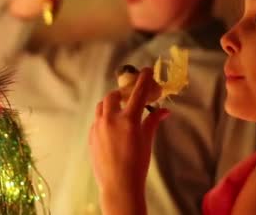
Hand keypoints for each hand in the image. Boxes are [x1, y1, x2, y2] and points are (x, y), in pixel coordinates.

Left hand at [88, 68, 168, 214]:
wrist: (118, 185)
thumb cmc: (137, 164)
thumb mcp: (147, 140)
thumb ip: (153, 121)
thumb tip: (164, 110)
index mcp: (128, 119)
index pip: (137, 92)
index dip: (143, 79)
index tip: (146, 70)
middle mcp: (110, 119)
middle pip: (113, 95)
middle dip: (122, 94)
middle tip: (129, 98)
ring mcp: (98, 128)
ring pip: (101, 107)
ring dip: (110, 104)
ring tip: (119, 111)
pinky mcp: (90, 137)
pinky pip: (96, 121)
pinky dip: (104, 119)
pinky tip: (112, 129)